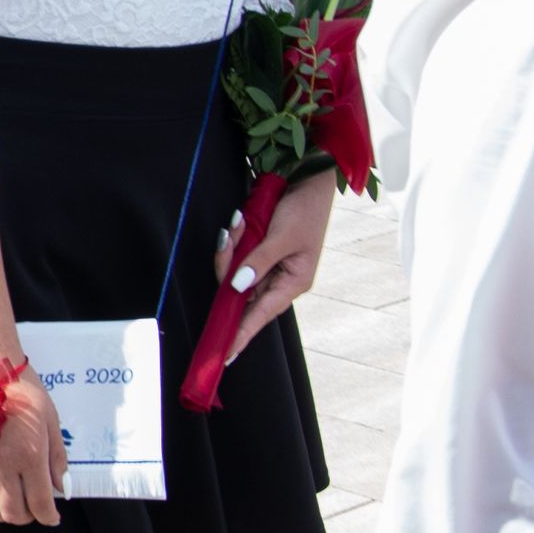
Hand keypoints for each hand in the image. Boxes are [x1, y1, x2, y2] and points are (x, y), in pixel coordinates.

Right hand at [0, 359, 64, 527]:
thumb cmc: (23, 392)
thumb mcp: (51, 422)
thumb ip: (57, 458)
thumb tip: (62, 487)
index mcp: (30, 457)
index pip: (40, 503)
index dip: (48, 517)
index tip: (52, 518)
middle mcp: (3, 466)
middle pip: (13, 511)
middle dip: (26, 518)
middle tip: (32, 511)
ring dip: (0, 516)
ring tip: (9, 509)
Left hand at [218, 168, 341, 363]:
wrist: (308, 178)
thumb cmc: (305, 209)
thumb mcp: (283, 236)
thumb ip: (259, 261)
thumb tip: (237, 286)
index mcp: (293, 283)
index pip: (260, 316)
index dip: (241, 334)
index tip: (224, 355)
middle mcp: (279, 279)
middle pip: (239, 290)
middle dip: (227, 266)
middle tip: (229, 239)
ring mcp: (267, 265)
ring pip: (234, 271)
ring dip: (231, 247)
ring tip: (240, 221)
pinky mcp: (257, 251)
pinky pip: (236, 254)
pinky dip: (234, 239)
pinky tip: (240, 220)